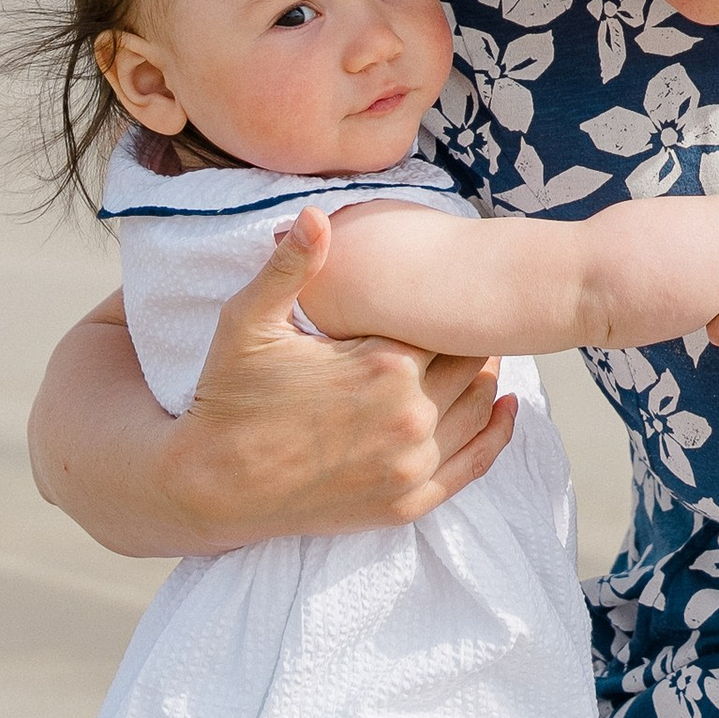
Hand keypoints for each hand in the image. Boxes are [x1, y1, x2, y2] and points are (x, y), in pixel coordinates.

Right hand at [160, 206, 516, 545]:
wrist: (211, 485)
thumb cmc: (228, 397)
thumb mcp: (248, 322)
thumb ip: (290, 266)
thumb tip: (315, 214)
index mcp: (383, 365)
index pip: (447, 323)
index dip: (451, 303)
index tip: (455, 285)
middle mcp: (410, 416)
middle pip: (472, 364)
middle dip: (472, 337)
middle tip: (473, 314)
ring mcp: (411, 465)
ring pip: (480, 409)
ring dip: (488, 378)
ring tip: (484, 351)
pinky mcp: (406, 503)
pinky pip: (473, 465)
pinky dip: (497, 435)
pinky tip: (507, 409)